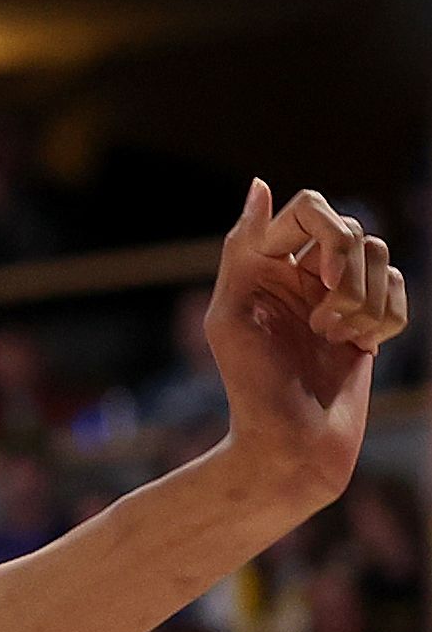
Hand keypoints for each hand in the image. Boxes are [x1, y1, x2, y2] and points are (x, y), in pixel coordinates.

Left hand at [207, 180, 406, 503]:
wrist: (293, 446)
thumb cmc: (253, 386)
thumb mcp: (231, 315)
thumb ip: (243, 248)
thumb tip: (259, 185)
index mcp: (261, 262)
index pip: (310, 208)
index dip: (327, 234)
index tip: (320, 280)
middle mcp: (299, 273)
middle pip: (352, 229)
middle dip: (348, 276)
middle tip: (324, 325)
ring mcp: (337, 296)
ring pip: (380, 258)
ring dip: (366, 303)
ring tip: (335, 340)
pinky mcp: (370, 322)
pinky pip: (400, 292)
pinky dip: (388, 320)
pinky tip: (361, 350)